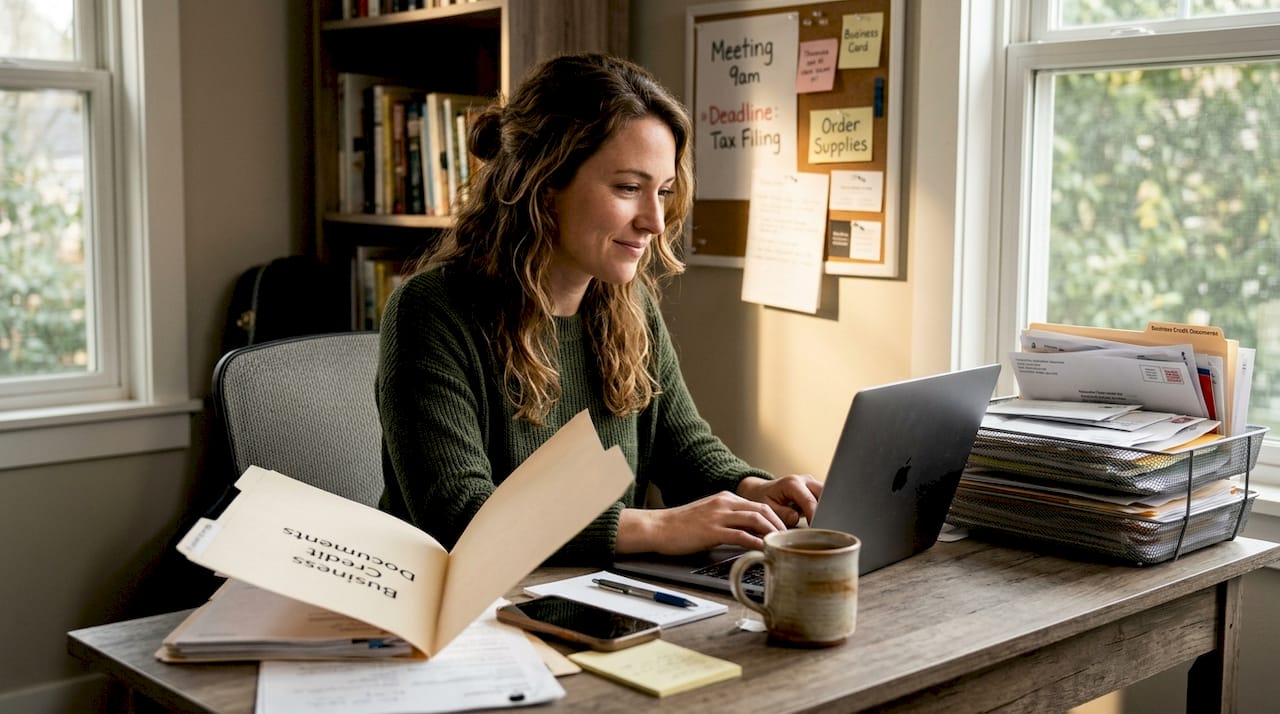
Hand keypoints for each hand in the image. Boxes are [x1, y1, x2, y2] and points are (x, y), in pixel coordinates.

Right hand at [616, 492, 786, 554]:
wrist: (657, 527)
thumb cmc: (681, 526)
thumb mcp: (709, 517)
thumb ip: (728, 520)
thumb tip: (749, 534)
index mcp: (726, 499)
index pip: (759, 505)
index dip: (776, 518)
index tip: (784, 532)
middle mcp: (725, 503)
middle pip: (763, 509)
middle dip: (779, 524)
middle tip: (788, 540)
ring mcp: (718, 516)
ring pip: (756, 519)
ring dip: (772, 532)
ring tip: (780, 545)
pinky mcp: (712, 530)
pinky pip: (741, 535)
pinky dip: (756, 542)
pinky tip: (763, 550)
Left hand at [736, 474, 822, 526]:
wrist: (759, 491)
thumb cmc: (762, 499)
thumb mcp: (767, 507)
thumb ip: (782, 513)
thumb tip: (796, 518)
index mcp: (792, 483)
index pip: (810, 501)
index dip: (815, 516)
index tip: (817, 529)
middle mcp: (804, 480)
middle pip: (825, 494)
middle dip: (827, 511)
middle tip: (824, 527)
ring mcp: (811, 484)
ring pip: (828, 495)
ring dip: (828, 509)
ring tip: (825, 525)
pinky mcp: (815, 490)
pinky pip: (825, 499)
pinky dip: (826, 509)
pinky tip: (823, 521)